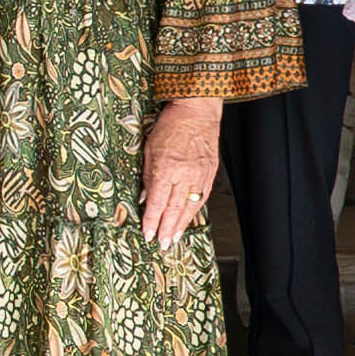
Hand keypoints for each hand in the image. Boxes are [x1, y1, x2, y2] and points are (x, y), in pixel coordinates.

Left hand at [137, 96, 221, 247]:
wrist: (197, 112)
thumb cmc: (170, 126)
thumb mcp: (149, 149)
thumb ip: (147, 176)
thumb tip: (144, 198)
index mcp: (166, 169)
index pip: (157, 202)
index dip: (151, 221)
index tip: (147, 233)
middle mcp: (185, 175)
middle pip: (174, 209)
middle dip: (167, 229)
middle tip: (162, 244)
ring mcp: (200, 175)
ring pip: (190, 207)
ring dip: (181, 225)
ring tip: (174, 238)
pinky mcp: (209, 173)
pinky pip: (201, 197)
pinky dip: (193, 211)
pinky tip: (188, 219)